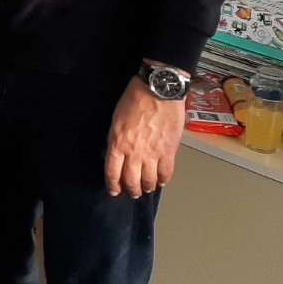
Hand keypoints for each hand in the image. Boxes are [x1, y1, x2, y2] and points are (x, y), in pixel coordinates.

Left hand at [104, 75, 184, 197]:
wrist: (158, 91)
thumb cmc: (134, 99)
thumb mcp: (116, 120)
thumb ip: (116, 139)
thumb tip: (118, 154)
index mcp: (118, 143)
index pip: (112, 172)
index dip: (113, 185)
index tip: (114, 190)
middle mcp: (134, 153)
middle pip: (131, 181)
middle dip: (131, 190)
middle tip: (132, 192)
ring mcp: (153, 154)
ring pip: (149, 181)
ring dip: (147, 187)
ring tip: (146, 188)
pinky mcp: (169, 151)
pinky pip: (166, 173)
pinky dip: (163, 180)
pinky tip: (161, 180)